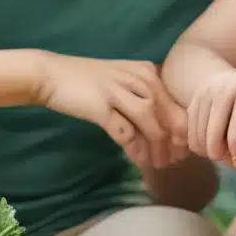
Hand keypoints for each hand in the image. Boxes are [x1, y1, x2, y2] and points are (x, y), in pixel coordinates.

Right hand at [39, 55, 187, 168]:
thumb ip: (145, 98)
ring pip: (150, 123)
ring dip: (158, 147)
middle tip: (177, 160)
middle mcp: (137, 78)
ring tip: (161, 164)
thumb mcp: (123, 82)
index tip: (185, 146)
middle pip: (166, 113)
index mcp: (146, 72)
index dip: (182, 126)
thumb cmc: (89, 81)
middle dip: (175, 140)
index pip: (174, 100)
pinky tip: (140, 161)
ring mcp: (119, 91)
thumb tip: (168, 129)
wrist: (51, 75)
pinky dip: (136, 149)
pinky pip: (126, 132)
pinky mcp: (101, 107)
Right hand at [187, 69, 235, 164]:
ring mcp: (202, 98)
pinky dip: (200, 147)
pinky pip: (192, 136)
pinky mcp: (190, 106)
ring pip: (200, 137)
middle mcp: (220, 90)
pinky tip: (210, 145)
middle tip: (228, 158)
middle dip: (219, 152)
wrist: (220, 78)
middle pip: (213, 132)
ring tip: (221, 151)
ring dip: (209, 151)